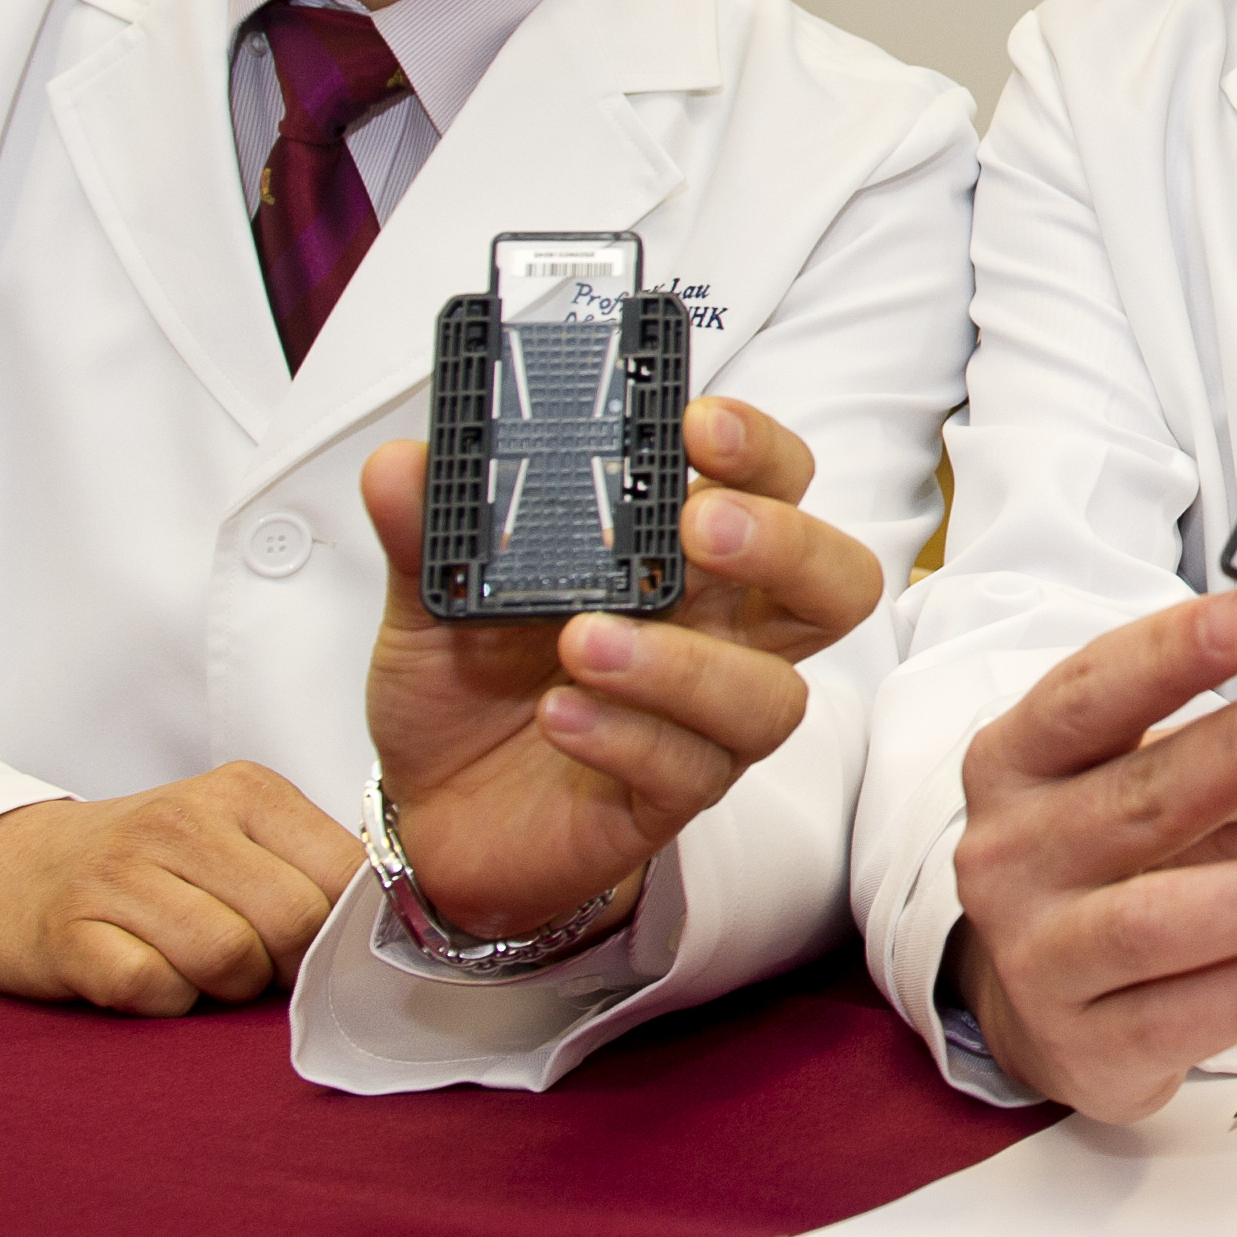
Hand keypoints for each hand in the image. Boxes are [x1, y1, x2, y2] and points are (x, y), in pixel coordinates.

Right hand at [0, 764, 360, 1015]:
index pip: (342, 873)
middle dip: (287, 967)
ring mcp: (119, 875)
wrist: (14, 867)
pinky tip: (149, 981)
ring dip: (225, 990)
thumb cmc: (153, 862)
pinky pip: (151, 990)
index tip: (322, 952)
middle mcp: (182, 822)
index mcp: (245, 792)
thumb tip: (389, 924)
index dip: (344, 932)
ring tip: (200, 973)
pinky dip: (164, 1004)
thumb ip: (308, 867)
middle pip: (291, 922)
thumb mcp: (238, 834)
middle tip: (258, 971)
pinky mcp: (68, 934)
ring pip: (226, 960)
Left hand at [358, 396, 881, 939]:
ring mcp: (703, 722)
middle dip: (784, 544)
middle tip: (695, 526)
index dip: (762, 451)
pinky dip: (623, 734)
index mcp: (684, 560)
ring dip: (683, 663)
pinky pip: (686, 771)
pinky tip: (559, 715)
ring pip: (771, 696)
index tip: (697, 424)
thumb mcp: (434, 596)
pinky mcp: (666, 799)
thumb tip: (401, 464)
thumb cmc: (468, 688)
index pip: (776, 486)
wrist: (432, 812)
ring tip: (583, 640)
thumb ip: (427, 531)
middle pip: (836, 584)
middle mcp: (719, 634)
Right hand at [947, 590, 1236, 1119]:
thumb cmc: (1106, 861)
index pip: (1085, 697)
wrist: (1033, 999)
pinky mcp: (1086, 1045)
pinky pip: (1188, 1015)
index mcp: (1018, 764)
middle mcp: (1012, 857)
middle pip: (1136, 800)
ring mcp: (1040, 957)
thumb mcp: (1136, 778)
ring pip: (1161, 922)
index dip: (1166, 655)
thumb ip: (1208, 746)